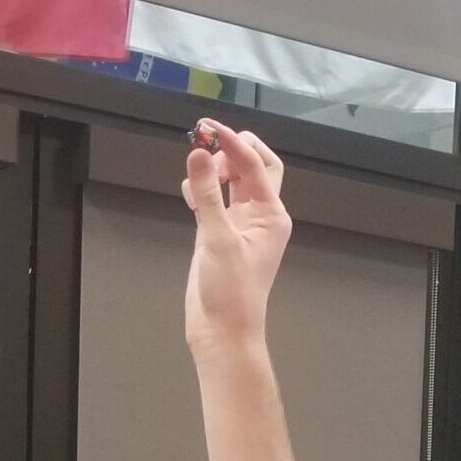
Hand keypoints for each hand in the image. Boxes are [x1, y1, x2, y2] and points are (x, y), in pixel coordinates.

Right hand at [181, 121, 291, 359]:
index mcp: (272, 216)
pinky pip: (213, 200)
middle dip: (233, 149)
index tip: (207, 129)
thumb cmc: (231, 294)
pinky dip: (201, 189)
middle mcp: (259, 216)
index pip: (257, 165)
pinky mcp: (218, 234)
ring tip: (196, 166)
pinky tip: (188, 191)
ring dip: (215, 167)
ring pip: (232, 181)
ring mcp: (239, 225)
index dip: (233, 143)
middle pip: (253, 167)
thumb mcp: (218, 240)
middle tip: (206, 143)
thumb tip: (199, 153)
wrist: (222, 332)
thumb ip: (208, 194)